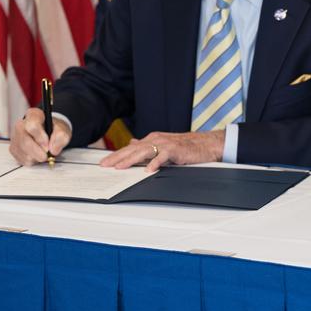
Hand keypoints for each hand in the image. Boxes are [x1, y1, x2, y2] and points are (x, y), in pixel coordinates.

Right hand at [10, 107, 70, 165]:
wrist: (49, 133)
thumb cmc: (54, 129)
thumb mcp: (63, 129)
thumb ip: (61, 137)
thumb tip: (53, 149)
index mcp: (33, 115)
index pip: (32, 125)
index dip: (40, 137)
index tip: (47, 145)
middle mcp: (21, 125)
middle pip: (25, 141)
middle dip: (38, 152)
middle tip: (47, 155)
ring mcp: (15, 137)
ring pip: (23, 152)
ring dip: (36, 157)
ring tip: (43, 153)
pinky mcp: (14, 148)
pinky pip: (22, 159)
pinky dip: (32, 161)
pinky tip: (37, 155)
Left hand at [100, 130, 225, 171]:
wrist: (205, 144)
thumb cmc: (186, 146)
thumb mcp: (163, 144)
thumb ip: (148, 145)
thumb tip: (133, 143)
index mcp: (153, 139)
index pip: (131, 148)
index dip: (117, 155)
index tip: (105, 162)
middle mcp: (157, 139)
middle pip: (133, 149)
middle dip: (118, 157)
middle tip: (105, 165)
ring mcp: (166, 144)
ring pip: (144, 151)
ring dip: (131, 160)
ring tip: (120, 167)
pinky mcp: (175, 150)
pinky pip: (163, 157)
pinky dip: (155, 163)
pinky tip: (148, 170)